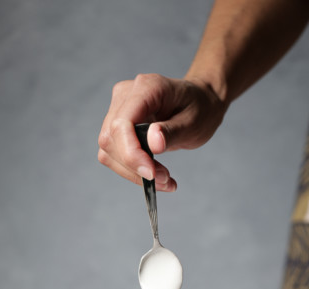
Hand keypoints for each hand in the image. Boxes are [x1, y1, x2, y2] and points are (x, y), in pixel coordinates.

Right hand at [98, 73, 225, 190]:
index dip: (131, 153)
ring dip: (133, 172)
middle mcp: (126, 95)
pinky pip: (114, 154)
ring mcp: (118, 109)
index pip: (122, 124)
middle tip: (165, 180)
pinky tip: (155, 175)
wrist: (200, 103)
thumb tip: (152, 143)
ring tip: (164, 180)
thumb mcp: (194, 122)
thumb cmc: (199, 109)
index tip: (151, 174)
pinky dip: (132, 170)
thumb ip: (172, 132)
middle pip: (111, 139)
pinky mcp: (117, 125)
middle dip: (135, 166)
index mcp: (146, 88)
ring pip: (109, 150)